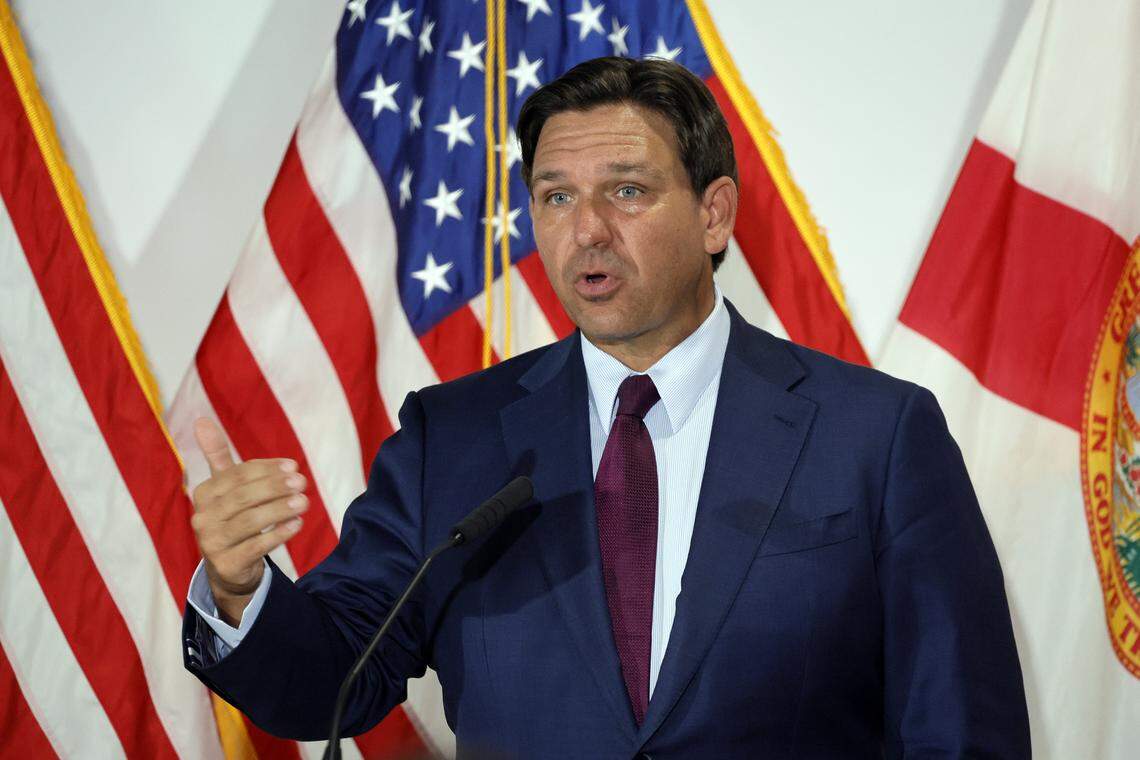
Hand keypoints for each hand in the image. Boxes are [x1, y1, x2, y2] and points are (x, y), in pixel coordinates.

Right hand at [190, 417, 307, 625]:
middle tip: (302, 482)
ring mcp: (212, 543)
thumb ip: (217, 455)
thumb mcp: (226, 487)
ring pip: (250, 522)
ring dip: (279, 509)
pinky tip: (296, 524)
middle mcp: (202, 518)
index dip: (266, 469)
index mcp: (204, 494)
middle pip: (243, 498)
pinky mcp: (226, 564)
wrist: (228, 567)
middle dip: (275, 488)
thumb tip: (201, 419)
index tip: (293, 466)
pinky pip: (255, 546)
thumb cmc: (232, 517)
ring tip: (304, 501)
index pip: (236, 475)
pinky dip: (277, 534)